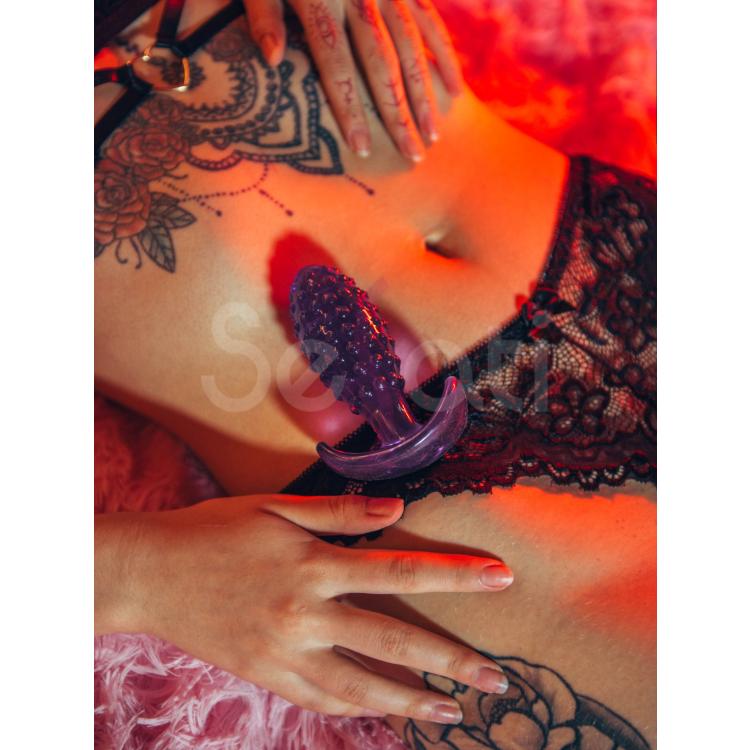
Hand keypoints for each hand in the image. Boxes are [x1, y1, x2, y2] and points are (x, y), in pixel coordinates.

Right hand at [101, 493, 513, 722]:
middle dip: (451, 661)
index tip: (500, 580)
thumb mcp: (276, 507)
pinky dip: (358, 710)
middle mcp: (305, 615)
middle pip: (393, 641)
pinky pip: (321, 701)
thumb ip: (339, 512)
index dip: (455, 577)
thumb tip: (397, 508)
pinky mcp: (266, 676)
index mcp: (313, 565)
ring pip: (362, 687)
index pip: (401, 571)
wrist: (151, 574)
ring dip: (412, 701)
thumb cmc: (215, 530)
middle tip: (497, 680)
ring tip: (453, 714)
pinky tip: (385, 713)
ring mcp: (285, 653)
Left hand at [241, 0, 463, 161]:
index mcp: (321, 1)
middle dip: (398, 115)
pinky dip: (444, 55)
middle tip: (413, 156)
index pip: (338, 67)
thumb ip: (263, 14)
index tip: (363, 149)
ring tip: (434, 134)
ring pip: (413, 48)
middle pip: (384, 66)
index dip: (351, 110)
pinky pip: (430, 20)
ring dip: (426, 95)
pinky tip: (456, 89)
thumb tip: (275, 62)